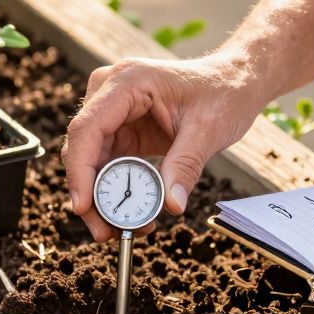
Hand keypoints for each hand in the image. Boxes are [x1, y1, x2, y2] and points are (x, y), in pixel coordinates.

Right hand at [63, 53, 266, 241]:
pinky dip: (115, 190)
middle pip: (83, 148)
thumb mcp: (208, 130)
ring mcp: (112, 110)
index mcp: (127, 81)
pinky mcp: (120, 128)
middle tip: (105, 232)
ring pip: (91, 161)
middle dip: (90, 194)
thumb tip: (171, 206)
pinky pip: (107, 163)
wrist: (233, 81)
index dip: (80, 170)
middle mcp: (110, 91)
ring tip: (125, 229)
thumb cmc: (223, 93)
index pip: (87, 128)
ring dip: (103, 197)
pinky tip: (134, 213)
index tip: (83, 207)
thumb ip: (185, 166)